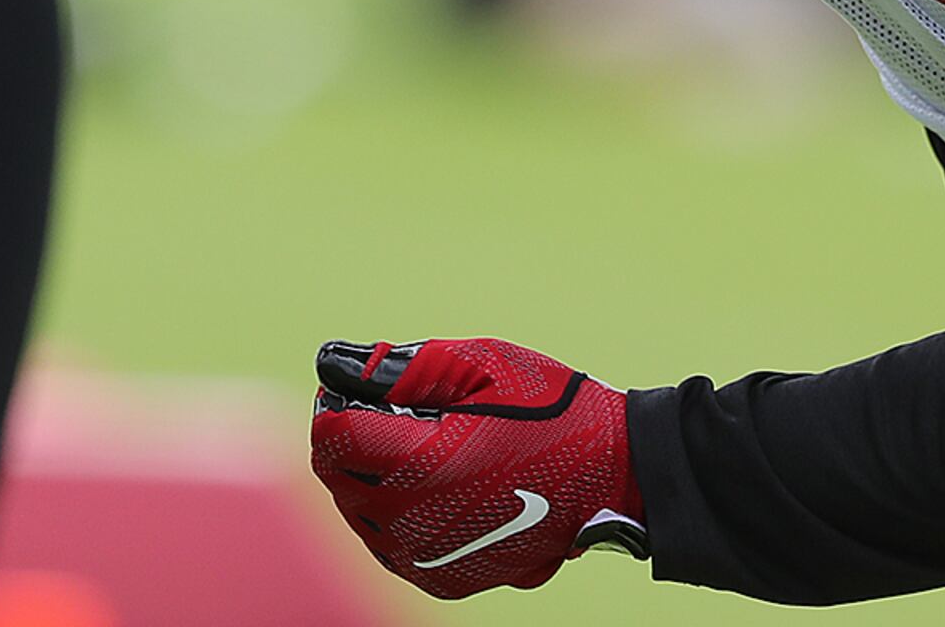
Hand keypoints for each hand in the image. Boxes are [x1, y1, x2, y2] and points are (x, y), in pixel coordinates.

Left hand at [312, 336, 646, 596]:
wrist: (614, 475)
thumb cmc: (551, 409)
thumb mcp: (479, 364)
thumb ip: (400, 368)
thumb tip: (333, 364)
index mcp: (424, 465)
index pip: (329, 440)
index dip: (334, 405)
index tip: (356, 389)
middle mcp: (418, 523)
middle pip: (337, 479)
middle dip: (349, 440)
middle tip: (387, 412)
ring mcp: (431, 560)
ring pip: (359, 516)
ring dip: (367, 479)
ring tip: (412, 448)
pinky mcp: (447, 580)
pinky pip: (389, 546)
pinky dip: (392, 514)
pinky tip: (425, 486)